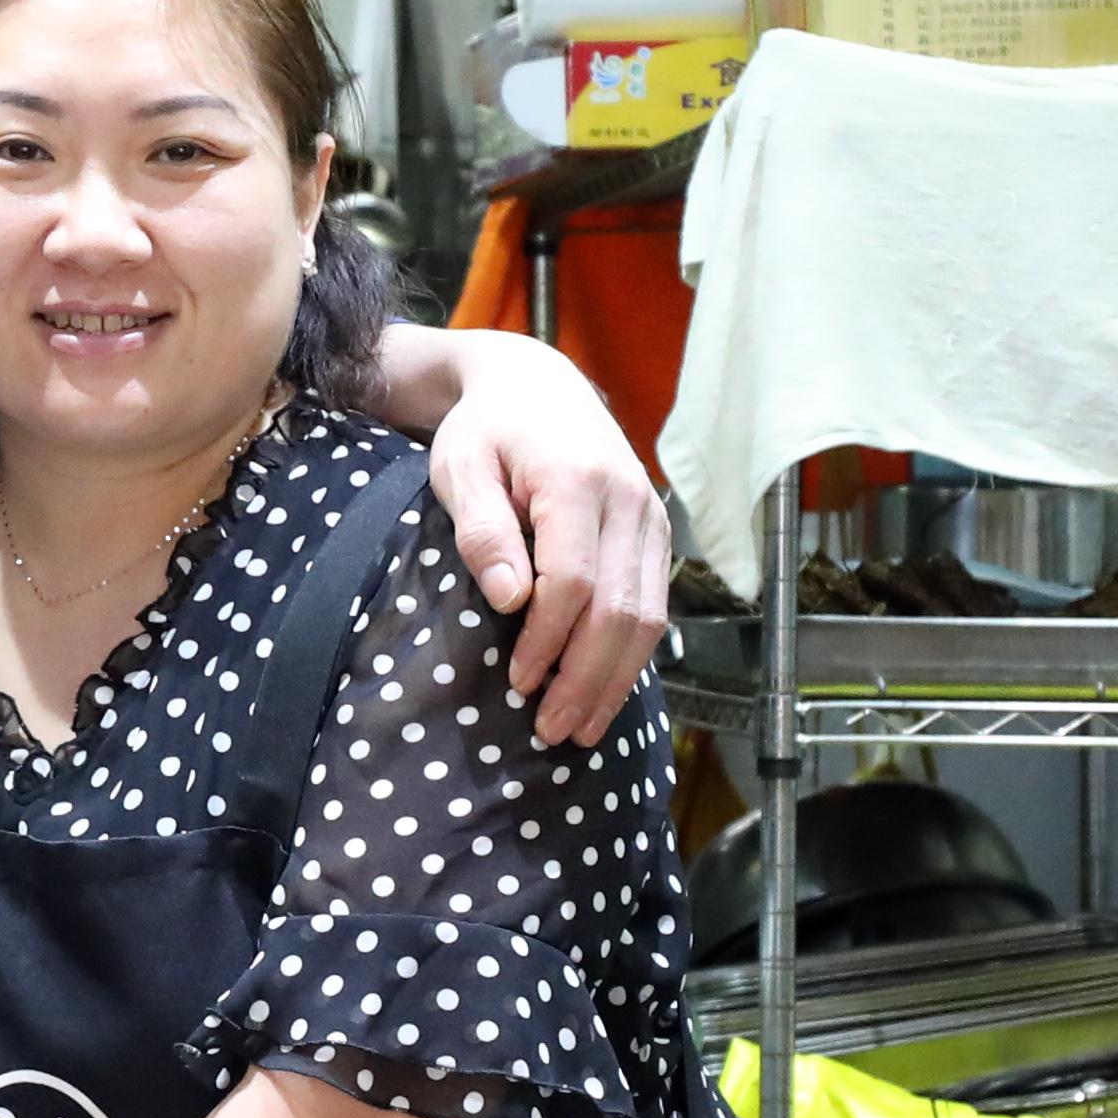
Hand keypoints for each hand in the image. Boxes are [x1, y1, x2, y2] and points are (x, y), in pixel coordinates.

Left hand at [420, 331, 674, 742]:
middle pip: (620, 609)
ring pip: (648, 616)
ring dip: (614, 679)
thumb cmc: (487, 431)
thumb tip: (511, 599)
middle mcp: (629, 500)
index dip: (548, 639)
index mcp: (578, 479)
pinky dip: (630, 656)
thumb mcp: (461, 466)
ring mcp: (651, 517)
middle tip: (551, 730)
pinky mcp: (656, 534)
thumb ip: (483, 529)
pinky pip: (655, 606)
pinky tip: (604, 690)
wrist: (538, 387)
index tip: (516, 681)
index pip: (573, 580)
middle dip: (586, 678)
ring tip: (581, 728)